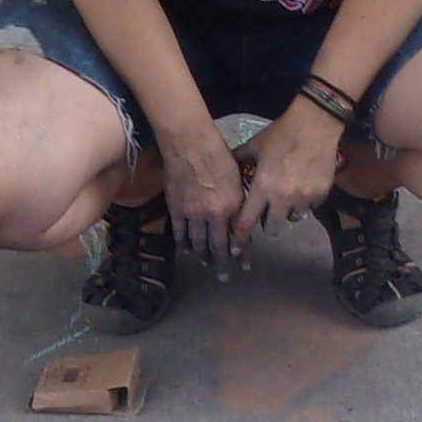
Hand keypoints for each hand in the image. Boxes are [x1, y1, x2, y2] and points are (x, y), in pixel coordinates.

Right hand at [159, 122, 250, 274]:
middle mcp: (215, 215)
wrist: (190, 144)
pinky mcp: (176, 209)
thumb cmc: (218, 154)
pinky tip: (187, 250)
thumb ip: (238, 200)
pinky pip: (180, 233)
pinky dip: (184, 244)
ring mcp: (193, 214)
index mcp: (233, 206)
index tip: (245, 265)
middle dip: (222, 264)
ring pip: (198, 243)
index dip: (242, 253)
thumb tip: (239, 217)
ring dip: (203, 256)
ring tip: (205, 264)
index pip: (240, 236)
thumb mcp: (237, 178)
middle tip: (224, 276)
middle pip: (219, 246)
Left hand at [233, 95, 343, 245]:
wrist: (315, 124)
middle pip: (273, 229)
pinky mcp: (321, 194)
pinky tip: (304, 184)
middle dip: (270, 223)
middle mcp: (283, 198)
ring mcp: (304, 198)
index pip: (247, 222)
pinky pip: (311, 207)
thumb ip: (240, 160)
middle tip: (269, 212)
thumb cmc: (281, 134)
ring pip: (293, 218)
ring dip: (289, 211)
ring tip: (289, 194)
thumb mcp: (255, 146)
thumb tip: (225, 170)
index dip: (239, 238)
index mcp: (263, 187)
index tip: (234, 249)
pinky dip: (306, 201)